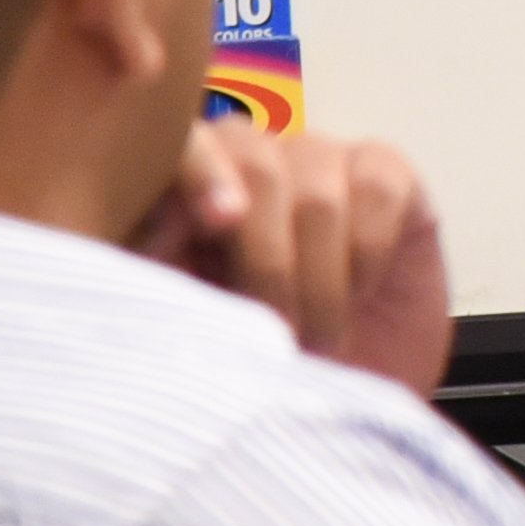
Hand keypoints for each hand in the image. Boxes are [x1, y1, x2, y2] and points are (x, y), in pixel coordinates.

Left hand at [133, 120, 454, 392]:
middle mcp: (248, 160)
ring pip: (316, 193)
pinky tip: (361, 293)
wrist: (347, 382)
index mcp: (180, 192)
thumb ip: (163, 292)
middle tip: (279, 336)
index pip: (178, 143)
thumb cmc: (255, 364)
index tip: (215, 227)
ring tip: (321, 341)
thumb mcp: (192, 336)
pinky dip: (366, 254)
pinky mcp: (386, 172)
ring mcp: (320, 159)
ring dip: (319, 280)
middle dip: (266, 261)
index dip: (196, 169)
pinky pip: (376, 190)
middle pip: (253, 164)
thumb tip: (138, 269)